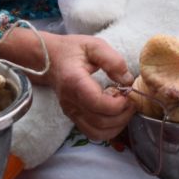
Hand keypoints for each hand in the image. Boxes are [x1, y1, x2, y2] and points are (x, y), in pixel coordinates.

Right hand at [4, 28, 135, 142]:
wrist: (48, 59)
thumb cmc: (71, 50)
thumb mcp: (94, 45)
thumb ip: (112, 60)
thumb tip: (128, 80)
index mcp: (75, 82)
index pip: (98, 103)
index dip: (118, 103)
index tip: (127, 92)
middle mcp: (70, 102)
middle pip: (101, 122)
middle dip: (123, 114)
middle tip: (130, 100)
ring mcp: (71, 112)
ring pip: (98, 133)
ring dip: (117, 124)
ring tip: (123, 108)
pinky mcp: (73, 118)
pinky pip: (93, 134)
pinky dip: (109, 129)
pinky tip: (113, 114)